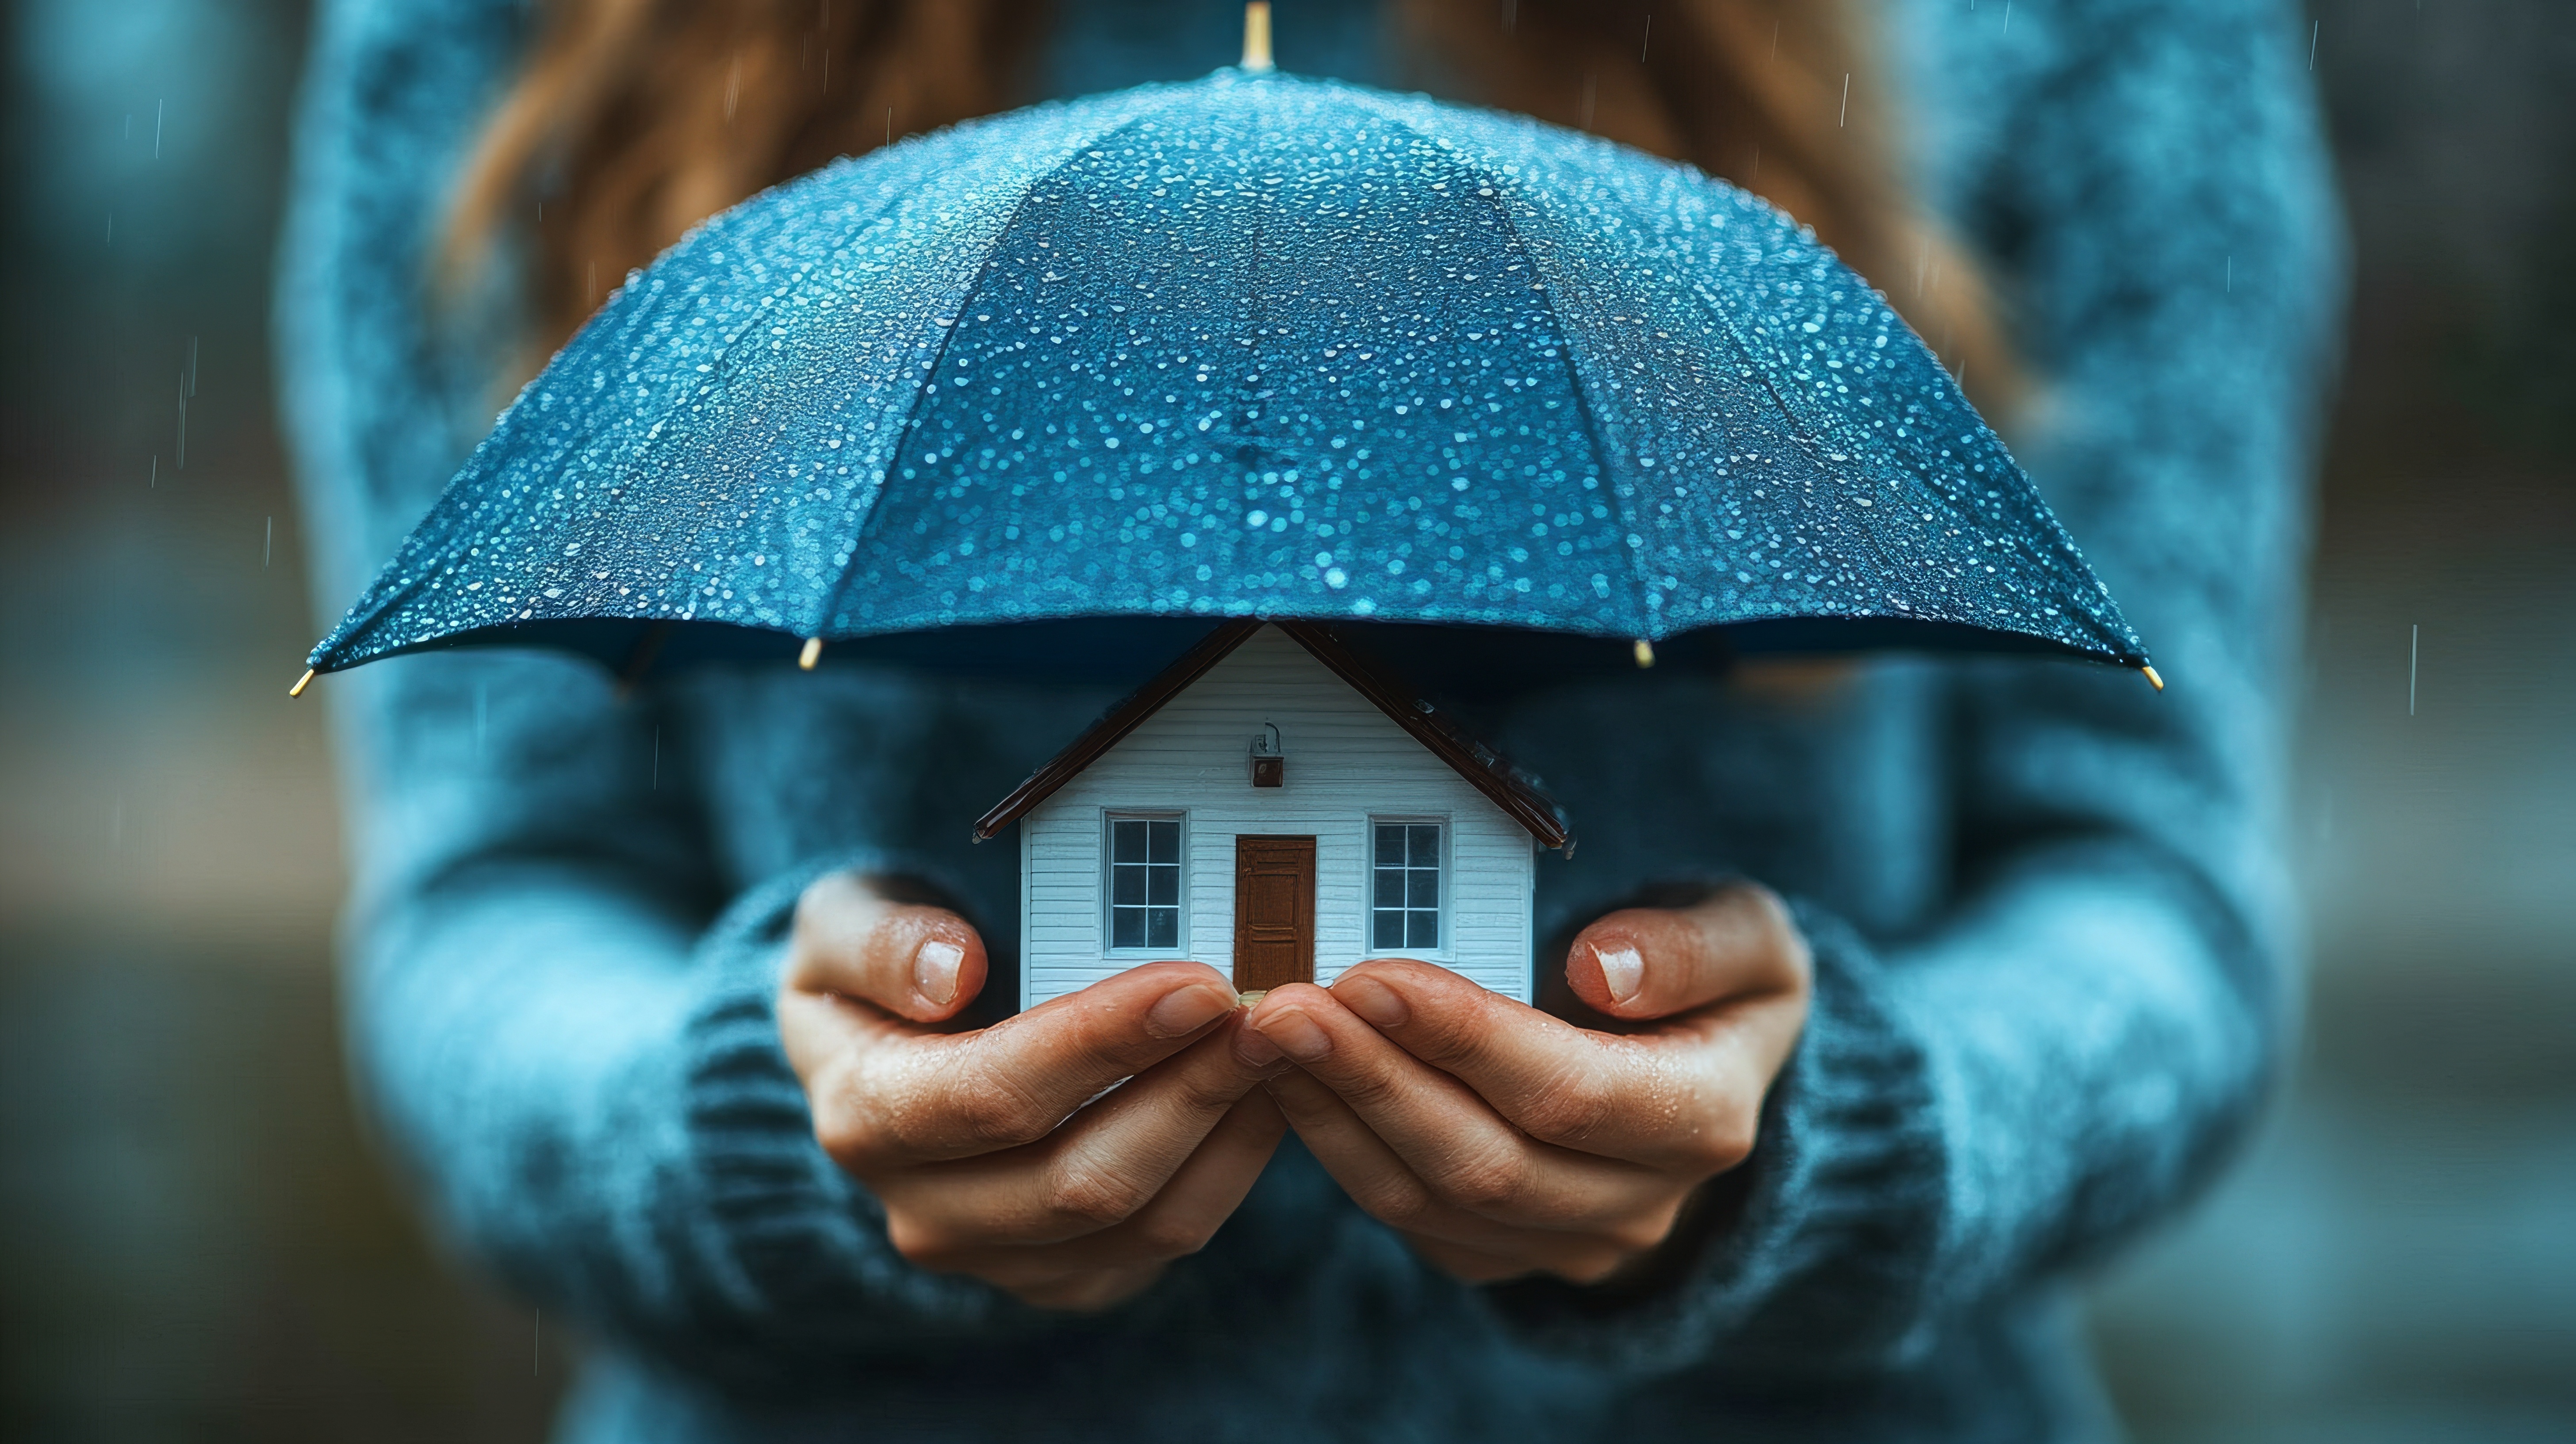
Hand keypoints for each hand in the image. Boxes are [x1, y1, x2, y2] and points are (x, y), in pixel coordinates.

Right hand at [777, 871, 1286, 1310]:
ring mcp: (999, 1259)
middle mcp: (925, 1214)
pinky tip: (1261, 1092)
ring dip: (1222, 1131)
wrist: (873, 1058)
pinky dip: (1228, 1167)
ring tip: (1280, 1044)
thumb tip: (950, 970)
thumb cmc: (869, 972)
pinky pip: (1165, 1241)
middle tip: (1265, 1012)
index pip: (992, 1096)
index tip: (1195, 985)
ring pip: (1138, 1223)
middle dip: (1188, 1089)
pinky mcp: (1066, 1275)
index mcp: (865, 1119)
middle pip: (1078, 1179)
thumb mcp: (837, 924)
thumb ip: (878, 939)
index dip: (1100, 1043)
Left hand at [1238, 884, 1810, 1285]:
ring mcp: (1566, 1242)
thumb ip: (1695, 949)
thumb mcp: (1750, 941)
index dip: (1468, 1040)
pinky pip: (1406, 1215)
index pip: (1572, 1093)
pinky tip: (1290, 1077)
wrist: (1711, 1072)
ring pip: (1432, 1198)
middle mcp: (1638, 1204)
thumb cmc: (1717, 984)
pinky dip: (1338, 1145)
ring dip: (1337, 1113)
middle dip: (1374, 1079)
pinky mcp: (1502, 1254)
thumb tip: (1602, 969)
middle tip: (1285, 1005)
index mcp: (1705, 1120)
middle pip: (1487, 1160)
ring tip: (1268, 1032)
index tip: (1373, 977)